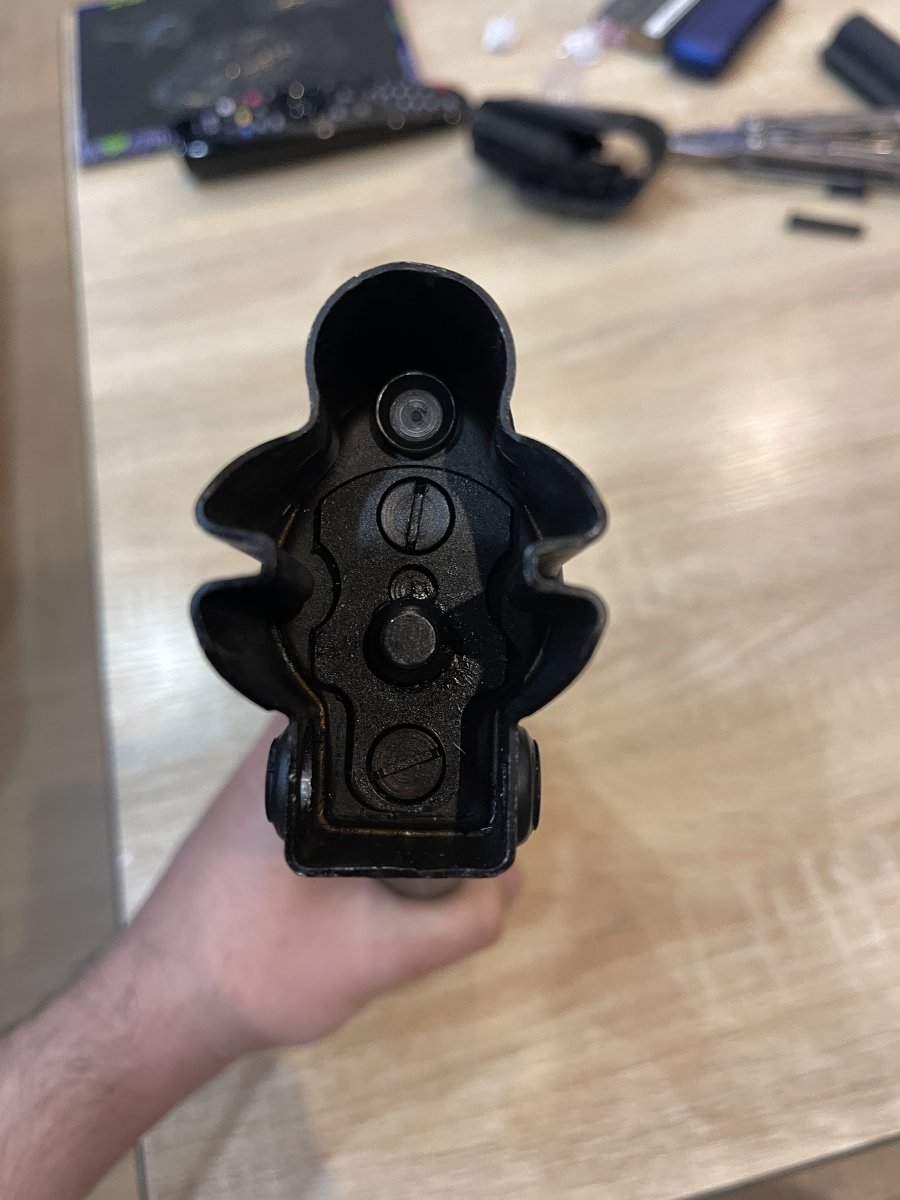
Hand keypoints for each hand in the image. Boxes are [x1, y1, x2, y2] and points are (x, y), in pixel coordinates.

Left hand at [132, 722, 521, 1053]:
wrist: (165, 1006)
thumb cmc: (260, 969)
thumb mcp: (384, 954)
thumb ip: (465, 918)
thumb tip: (513, 876)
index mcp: (313, 745)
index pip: (419, 724)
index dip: (467, 772)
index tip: (479, 832)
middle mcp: (286, 738)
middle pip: (402, 753)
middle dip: (433, 814)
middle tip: (422, 879)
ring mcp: (270, 770)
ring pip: (373, 784)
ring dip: (396, 834)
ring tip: (386, 891)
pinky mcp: (264, 804)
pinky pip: (343, 804)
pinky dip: (364, 844)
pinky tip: (353, 890)